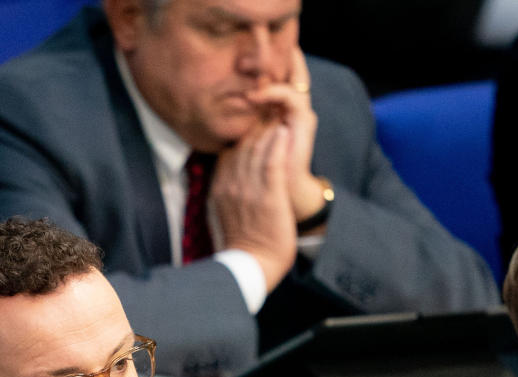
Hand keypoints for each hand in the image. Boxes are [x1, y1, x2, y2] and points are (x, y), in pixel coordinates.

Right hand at [212, 121, 297, 291]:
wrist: (250, 267)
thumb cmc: (240, 243)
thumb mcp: (223, 212)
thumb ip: (225, 191)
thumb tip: (228, 177)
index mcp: (220, 188)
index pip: (230, 152)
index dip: (243, 135)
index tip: (256, 125)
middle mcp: (231, 185)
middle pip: (243, 145)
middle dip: (256, 126)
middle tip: (270, 110)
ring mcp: (249, 190)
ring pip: (257, 149)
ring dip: (268, 130)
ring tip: (279, 114)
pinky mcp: (269, 197)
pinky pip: (272, 163)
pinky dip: (278, 145)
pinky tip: (284, 132)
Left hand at [244, 48, 325, 221]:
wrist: (278, 197)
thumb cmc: (258, 175)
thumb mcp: (241, 145)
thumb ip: (235, 127)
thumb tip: (212, 113)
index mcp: (275, 112)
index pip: (272, 78)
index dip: (260, 63)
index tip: (239, 53)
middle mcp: (290, 109)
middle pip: (287, 70)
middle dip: (274, 55)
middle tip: (257, 39)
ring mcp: (299, 114)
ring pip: (293, 77)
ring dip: (272, 69)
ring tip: (251, 65)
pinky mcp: (304, 122)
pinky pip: (292, 96)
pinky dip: (274, 91)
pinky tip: (255, 92)